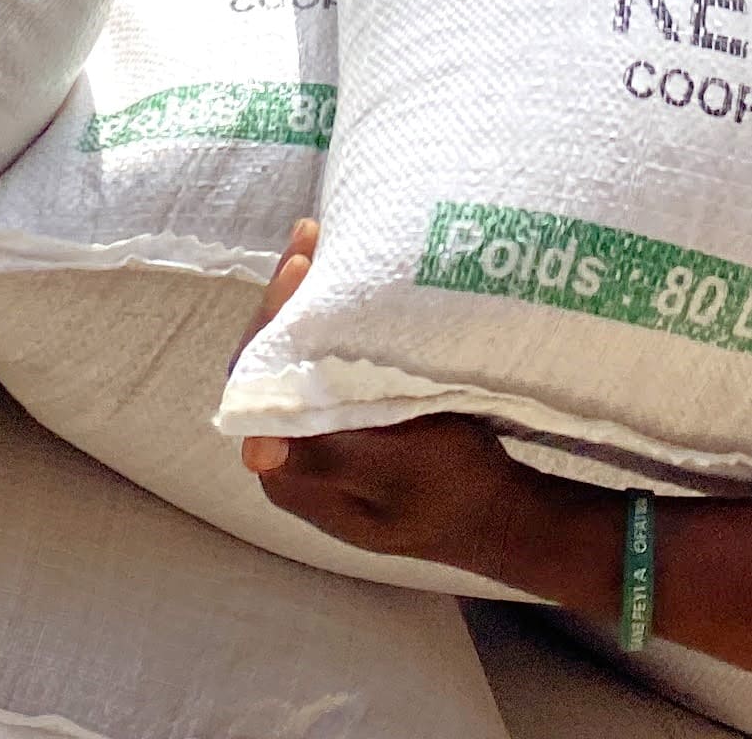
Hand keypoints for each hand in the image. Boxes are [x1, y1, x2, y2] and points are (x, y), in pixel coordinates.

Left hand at [236, 219, 588, 585]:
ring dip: (305, 301)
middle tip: (309, 237)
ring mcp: (318, 434)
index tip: (299, 268)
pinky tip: (343, 280)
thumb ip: (326, 456)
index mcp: (288, 471)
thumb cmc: (451, 490)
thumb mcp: (394, 473)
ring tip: (319, 241)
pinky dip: (328, 318)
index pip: (256, 383)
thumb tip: (253, 451)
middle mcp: (291, 451)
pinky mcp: (347, 419)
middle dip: (286, 299)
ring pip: (293, 357)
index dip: (273, 321)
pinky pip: (322, 360)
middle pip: (267, 362)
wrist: (498, 514)